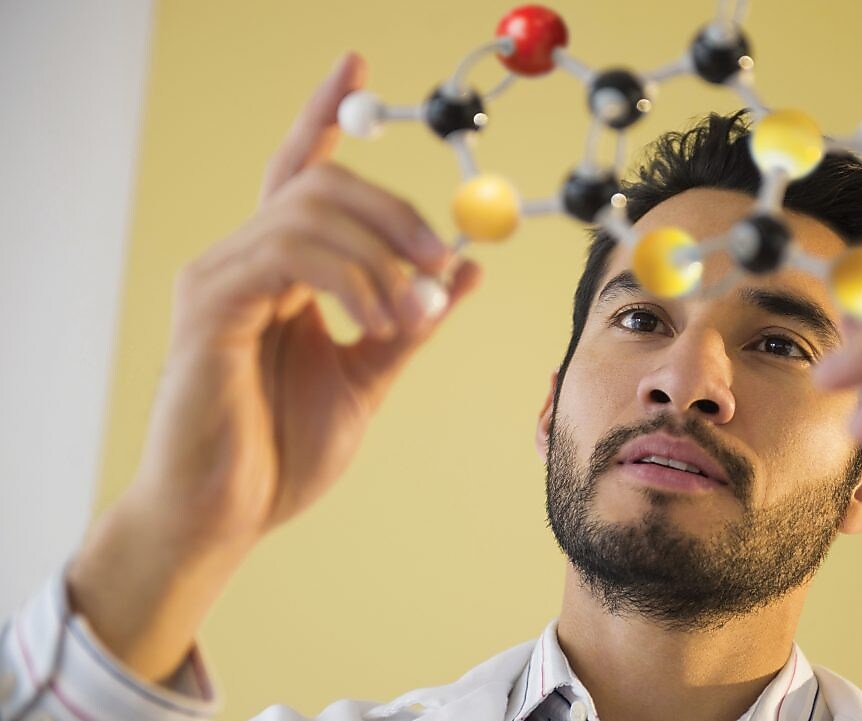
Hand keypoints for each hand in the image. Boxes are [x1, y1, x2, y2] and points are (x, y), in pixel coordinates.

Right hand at [67, 53, 480, 680]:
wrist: (227, 515)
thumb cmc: (283, 451)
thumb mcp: (370, 373)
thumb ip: (412, 319)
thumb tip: (466, 268)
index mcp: (280, 270)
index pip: (301, 171)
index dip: (326, 113)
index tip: (357, 62)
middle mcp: (243, 259)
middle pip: (319, 180)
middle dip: (394, 209)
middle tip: (441, 259)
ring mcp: (220, 276)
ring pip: (309, 210)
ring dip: (381, 256)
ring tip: (408, 318)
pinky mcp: (210, 305)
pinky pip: (290, 254)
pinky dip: (351, 279)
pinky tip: (374, 321)